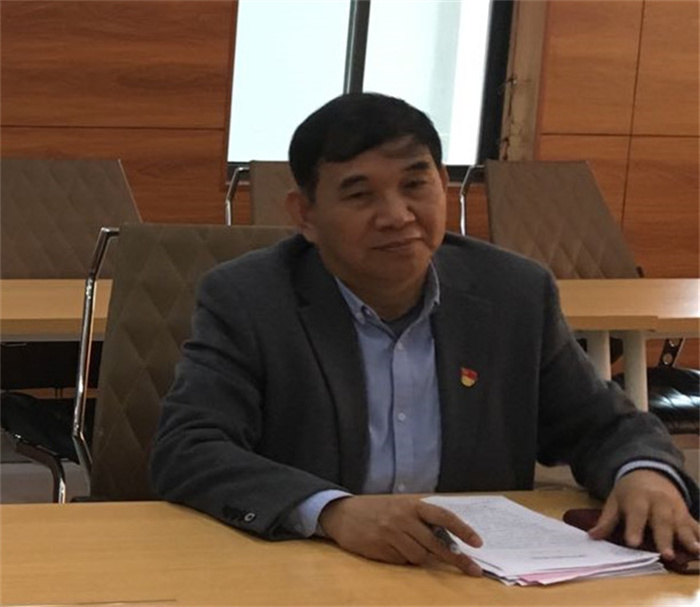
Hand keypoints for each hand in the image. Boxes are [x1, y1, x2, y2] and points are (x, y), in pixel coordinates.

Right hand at [318, 494, 482, 574]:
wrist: (343, 513)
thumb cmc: (378, 509)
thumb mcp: (401, 506)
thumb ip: (422, 520)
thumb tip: (449, 539)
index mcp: (412, 505)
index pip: (443, 517)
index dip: (462, 530)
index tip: (477, 543)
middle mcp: (403, 518)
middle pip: (436, 543)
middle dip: (456, 559)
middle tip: (473, 570)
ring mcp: (390, 534)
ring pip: (419, 557)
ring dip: (420, 558)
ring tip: (407, 547)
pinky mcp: (379, 549)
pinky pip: (401, 561)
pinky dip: (403, 560)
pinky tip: (392, 549)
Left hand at [589, 469, 699, 559]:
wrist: (650, 472)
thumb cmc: (629, 491)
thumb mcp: (615, 500)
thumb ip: (607, 520)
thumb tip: (592, 537)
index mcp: (638, 498)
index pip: (636, 513)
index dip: (634, 528)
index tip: (633, 543)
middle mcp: (659, 502)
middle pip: (662, 521)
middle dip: (664, 538)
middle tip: (666, 555)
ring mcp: (675, 508)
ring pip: (682, 523)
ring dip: (688, 538)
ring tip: (694, 551)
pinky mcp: (687, 514)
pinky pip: (696, 525)